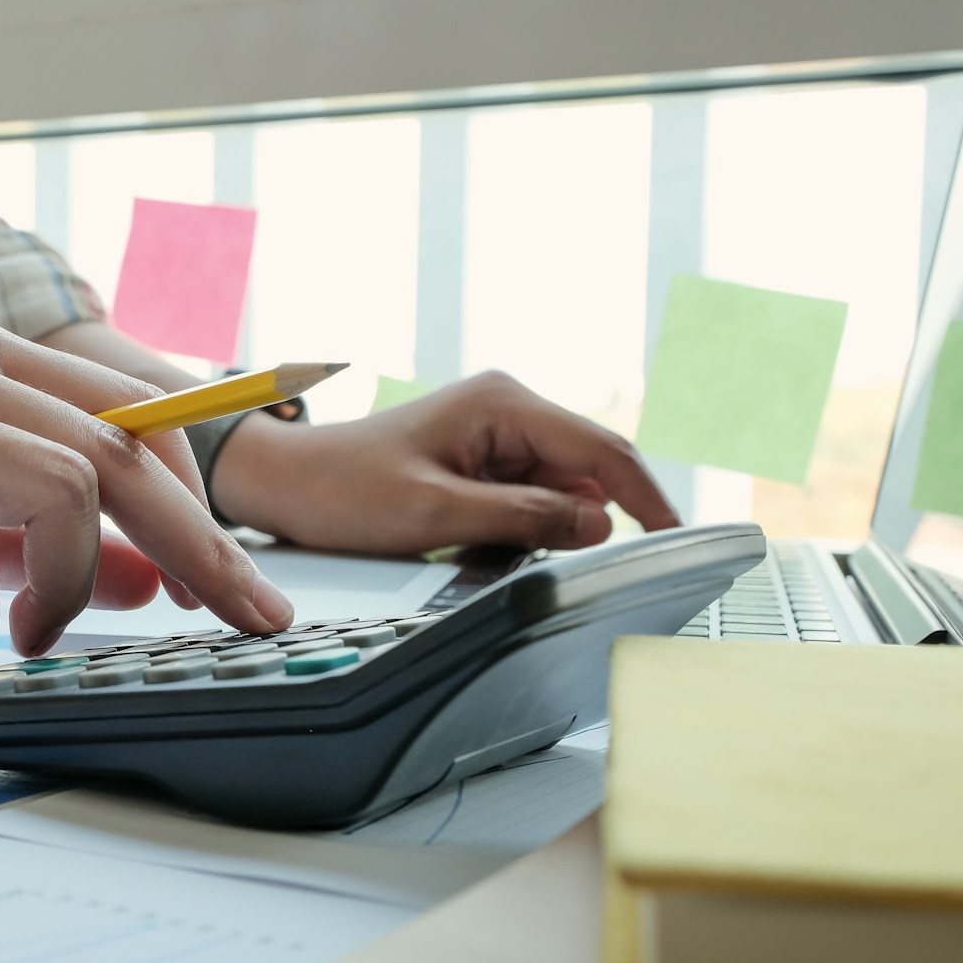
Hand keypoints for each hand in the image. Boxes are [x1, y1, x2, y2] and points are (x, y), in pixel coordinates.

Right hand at [0, 317, 294, 665]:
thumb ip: (40, 540)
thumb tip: (154, 580)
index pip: (131, 423)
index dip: (206, 508)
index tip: (249, 590)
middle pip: (123, 453)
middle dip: (198, 551)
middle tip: (234, 624)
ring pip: (64, 493)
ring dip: (69, 591)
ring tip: (25, 637)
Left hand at [208, 371, 680, 552]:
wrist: (286, 484)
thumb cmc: (343, 490)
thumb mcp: (435, 514)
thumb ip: (522, 518)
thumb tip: (599, 525)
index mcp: (504, 403)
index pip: (603, 448)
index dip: (647, 497)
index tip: (676, 539)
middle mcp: (508, 409)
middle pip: (586, 472)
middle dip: (578, 522)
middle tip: (536, 560)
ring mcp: (496, 436)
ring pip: (558, 494)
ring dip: (538, 531)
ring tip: (472, 547)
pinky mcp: (481, 463)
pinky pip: (526, 503)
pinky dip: (514, 532)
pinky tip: (469, 546)